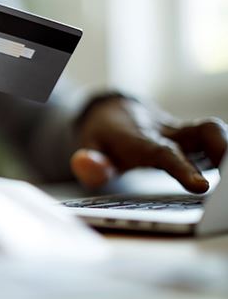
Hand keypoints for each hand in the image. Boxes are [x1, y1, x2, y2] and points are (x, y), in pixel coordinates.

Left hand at [70, 96, 227, 192]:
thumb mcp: (89, 149)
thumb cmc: (104, 136)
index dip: (181, 168)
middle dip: (220, 149)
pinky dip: (222, 152)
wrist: (114, 112)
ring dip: (225, 150)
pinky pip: (213, 139)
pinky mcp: (191, 135)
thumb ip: (90, 162)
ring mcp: (181, 132)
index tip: (201, 186)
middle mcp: (165, 131)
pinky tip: (224, 176)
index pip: (161, 152)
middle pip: (201, 132)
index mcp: (138, 137)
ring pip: (211, 132)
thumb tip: (84, 164)